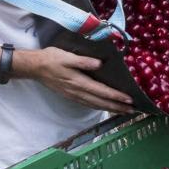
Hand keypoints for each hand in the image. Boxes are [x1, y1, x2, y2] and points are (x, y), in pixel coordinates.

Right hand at [16, 47, 135, 113]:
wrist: (35, 67)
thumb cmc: (52, 59)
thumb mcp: (67, 56)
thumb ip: (83, 61)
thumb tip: (99, 64)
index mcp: (79, 82)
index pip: (102, 92)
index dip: (116, 96)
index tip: (129, 100)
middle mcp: (78, 92)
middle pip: (101, 102)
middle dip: (118, 107)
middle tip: (133, 110)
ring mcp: (74, 96)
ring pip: (96, 105)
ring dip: (110, 109)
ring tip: (124, 111)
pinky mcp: (71, 96)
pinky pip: (89, 104)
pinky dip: (100, 107)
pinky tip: (105, 107)